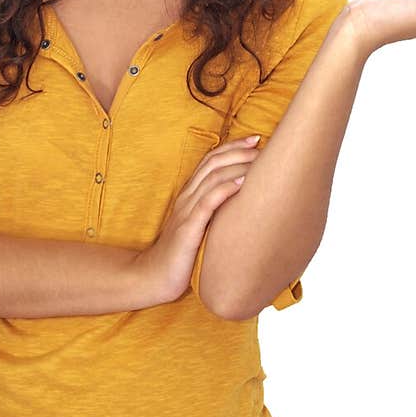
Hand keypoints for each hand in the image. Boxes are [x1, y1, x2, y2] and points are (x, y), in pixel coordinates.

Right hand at [132, 135, 262, 304]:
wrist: (153, 277)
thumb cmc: (181, 255)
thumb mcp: (198, 227)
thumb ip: (214, 212)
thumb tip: (243, 204)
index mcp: (189, 195)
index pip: (210, 161)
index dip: (232, 146)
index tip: (255, 139)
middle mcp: (187, 198)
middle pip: (213, 163)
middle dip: (238, 150)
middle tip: (262, 145)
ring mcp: (186, 212)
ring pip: (212, 178)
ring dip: (236, 165)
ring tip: (258, 160)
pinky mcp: (188, 229)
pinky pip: (207, 204)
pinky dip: (225, 189)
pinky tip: (242, 183)